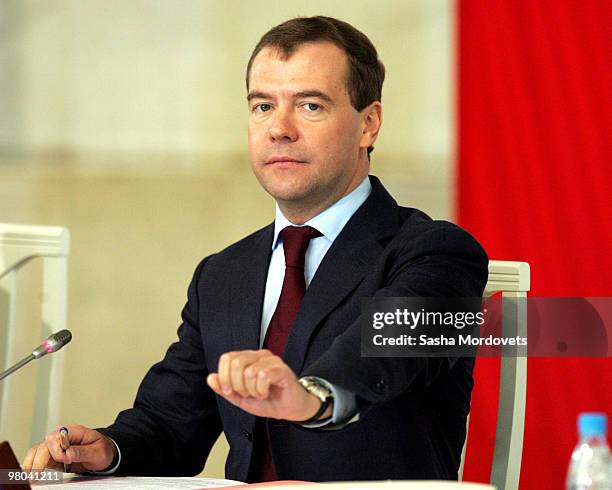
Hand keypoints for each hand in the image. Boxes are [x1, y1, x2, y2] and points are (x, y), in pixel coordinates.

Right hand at [22, 424, 116, 472]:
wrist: (103, 453)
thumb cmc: (102, 449)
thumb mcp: (97, 451)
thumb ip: (83, 452)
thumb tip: (67, 453)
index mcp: (73, 431)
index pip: (57, 437)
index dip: (58, 450)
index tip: (65, 460)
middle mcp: (62, 437)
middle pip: (44, 445)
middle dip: (39, 460)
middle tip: (37, 475)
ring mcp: (55, 446)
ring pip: (37, 452)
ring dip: (32, 464)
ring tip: (30, 477)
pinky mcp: (52, 456)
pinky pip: (38, 459)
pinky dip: (32, 466)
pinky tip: (30, 475)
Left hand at [207, 349, 329, 420]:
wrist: (290, 409)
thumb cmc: (268, 401)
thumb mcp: (241, 398)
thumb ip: (225, 389)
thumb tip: (211, 378)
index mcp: (247, 358)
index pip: (227, 358)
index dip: (224, 377)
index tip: (231, 391)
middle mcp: (259, 355)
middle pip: (236, 363)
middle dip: (237, 385)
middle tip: (247, 394)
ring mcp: (271, 360)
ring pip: (248, 371)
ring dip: (251, 390)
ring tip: (259, 394)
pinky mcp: (281, 369)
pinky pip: (263, 375)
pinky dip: (261, 389)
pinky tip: (266, 392)